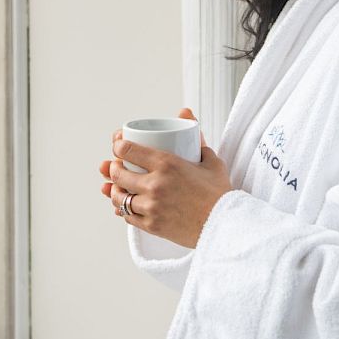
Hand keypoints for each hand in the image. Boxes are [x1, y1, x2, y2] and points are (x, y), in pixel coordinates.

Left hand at [102, 108, 232, 247]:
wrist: (225, 225)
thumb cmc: (219, 193)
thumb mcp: (210, 160)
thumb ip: (195, 137)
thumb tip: (186, 113)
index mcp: (167, 164)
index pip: (128, 150)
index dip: (118, 146)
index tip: (118, 145)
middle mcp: (155, 184)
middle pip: (118, 173)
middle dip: (112, 168)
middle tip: (116, 166)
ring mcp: (151, 206)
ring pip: (119, 197)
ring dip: (115, 190)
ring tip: (117, 187)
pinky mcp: (152, 225)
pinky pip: (127, 216)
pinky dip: (123, 210)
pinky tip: (124, 206)